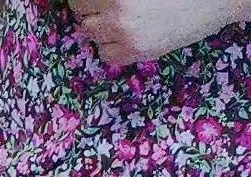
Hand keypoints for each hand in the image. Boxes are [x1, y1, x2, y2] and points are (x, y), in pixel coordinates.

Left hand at [70, 0, 237, 61]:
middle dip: (89, 15)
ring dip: (100, 31)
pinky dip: (110, 47)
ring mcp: (126, 34)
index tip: (88, 3)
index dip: (83, 1)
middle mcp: (118, 11)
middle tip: (104, 12)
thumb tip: (93, 4)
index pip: (80, 0)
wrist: (212, 1)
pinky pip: (107, 55)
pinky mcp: (137, 52)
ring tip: (119, 24)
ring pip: (92, 37)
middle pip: (83, 18)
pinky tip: (125, 37)